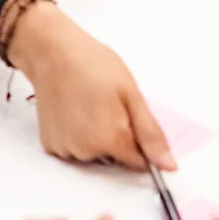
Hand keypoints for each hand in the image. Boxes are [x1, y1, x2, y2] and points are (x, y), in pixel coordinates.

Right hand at [5, 0, 174, 168]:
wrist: (53, 53)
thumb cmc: (94, 65)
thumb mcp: (132, 94)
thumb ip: (151, 135)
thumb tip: (168, 166)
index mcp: (111, 140)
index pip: (138, 162)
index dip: (140, 144)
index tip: (130, 119)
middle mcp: (86, 151)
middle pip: (114, 159)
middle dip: (117, 139)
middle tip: (109, 106)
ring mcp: (65, 149)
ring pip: (93, 155)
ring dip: (96, 138)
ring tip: (89, 106)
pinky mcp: (50, 144)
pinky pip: (73, 149)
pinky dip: (77, 136)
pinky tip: (74, 112)